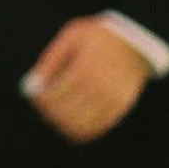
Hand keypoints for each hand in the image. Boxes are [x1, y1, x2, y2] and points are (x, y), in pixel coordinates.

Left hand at [23, 17, 150, 141]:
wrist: (136, 40)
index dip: (41, 99)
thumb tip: (32, 83)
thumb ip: (50, 60)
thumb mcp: (72, 37)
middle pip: (67, 111)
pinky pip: (100, 126)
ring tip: (56, 118)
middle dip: (50, 113)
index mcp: (84, 67)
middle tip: (43, 109)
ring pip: (82, 124)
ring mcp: (113, 98)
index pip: (55, 94)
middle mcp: (99, 85)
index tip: (34, 97)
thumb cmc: (98, 36)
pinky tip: (72, 127)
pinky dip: (83, 131)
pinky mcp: (122, 106)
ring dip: (64, 125)